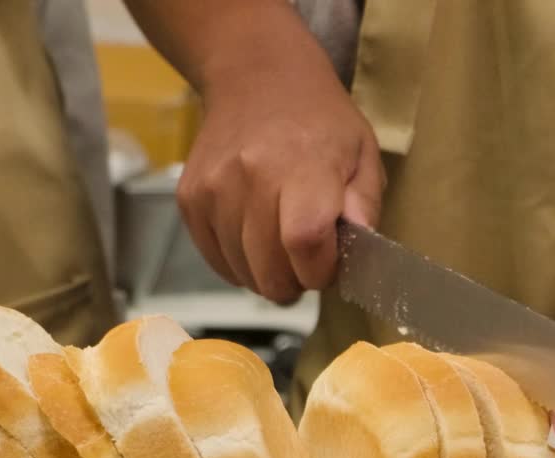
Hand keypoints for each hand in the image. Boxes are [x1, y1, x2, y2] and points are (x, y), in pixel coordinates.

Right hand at [177, 54, 383, 303]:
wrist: (257, 77)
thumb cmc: (319, 120)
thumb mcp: (363, 152)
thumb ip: (365, 206)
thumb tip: (359, 251)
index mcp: (302, 166)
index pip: (304, 243)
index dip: (320, 270)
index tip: (329, 263)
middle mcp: (250, 176)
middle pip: (269, 270)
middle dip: (295, 281)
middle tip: (307, 261)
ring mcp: (213, 188)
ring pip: (241, 272)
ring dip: (267, 274)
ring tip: (282, 245)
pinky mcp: (189, 198)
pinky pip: (215, 260)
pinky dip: (239, 264)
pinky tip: (256, 241)